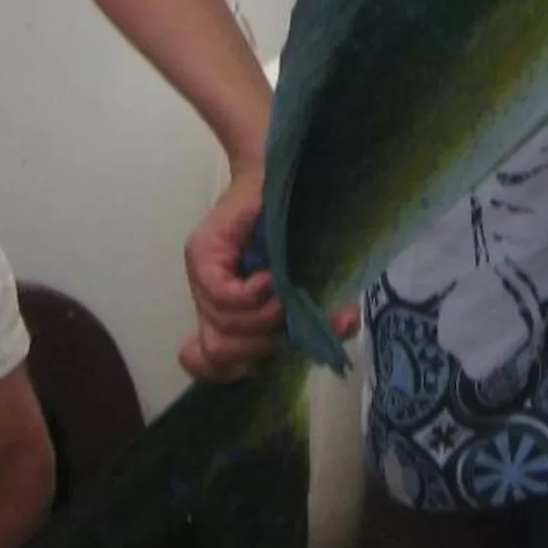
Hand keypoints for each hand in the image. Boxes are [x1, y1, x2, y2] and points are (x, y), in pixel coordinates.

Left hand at [178, 163, 357, 381]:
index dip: (228, 373)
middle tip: (288, 316)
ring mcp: (200, 275)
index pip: (210, 361)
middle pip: (222, 353)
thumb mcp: (310, 279)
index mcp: (230, 310)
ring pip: (224, 329)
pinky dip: (252, 296)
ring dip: (263, 320)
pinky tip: (268, 278)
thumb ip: (319, 311)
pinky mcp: (201, 253)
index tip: (254, 366)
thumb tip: (347, 323)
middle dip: (265, 345)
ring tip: (283, 294)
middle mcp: (208, 296)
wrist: (283, 174)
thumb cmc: (300, 226)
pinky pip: (224, 297)